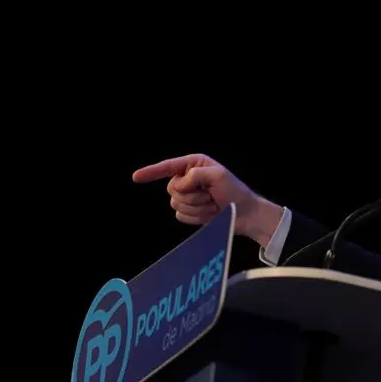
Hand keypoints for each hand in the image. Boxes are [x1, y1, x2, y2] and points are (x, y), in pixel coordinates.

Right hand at [132, 153, 282, 245]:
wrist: (244, 214)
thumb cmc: (234, 191)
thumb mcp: (218, 175)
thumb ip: (196, 175)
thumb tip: (180, 184)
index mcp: (194, 165)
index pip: (168, 167)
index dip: (151, 171)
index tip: (136, 177)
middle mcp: (188, 178)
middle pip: (171, 188)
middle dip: (191, 195)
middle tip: (210, 196)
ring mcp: (188, 196)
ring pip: (175, 203)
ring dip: (196, 207)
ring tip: (212, 204)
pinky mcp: (190, 211)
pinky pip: (181, 215)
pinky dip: (196, 216)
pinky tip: (209, 213)